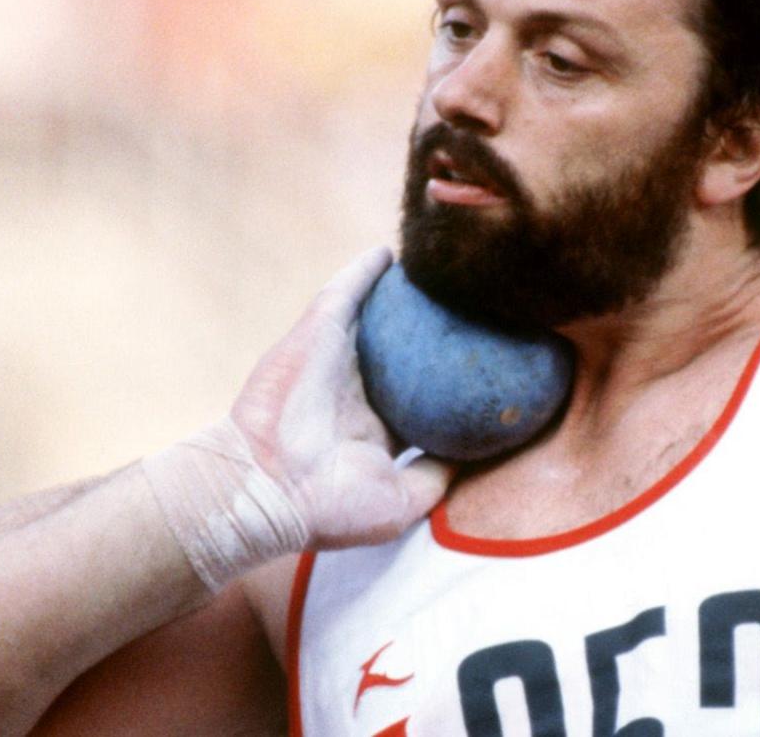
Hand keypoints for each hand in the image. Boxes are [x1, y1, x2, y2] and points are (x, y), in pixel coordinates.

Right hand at [229, 247, 452, 548]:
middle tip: (474, 307)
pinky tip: (392, 252)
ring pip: (376, 315)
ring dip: (403, 293)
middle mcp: (357, 389)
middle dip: (433, 329)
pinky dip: (366, 271)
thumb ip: (437, 475)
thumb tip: (476, 456)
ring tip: (442, 271)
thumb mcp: (402, 503)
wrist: (268, 489)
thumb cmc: (331, 507)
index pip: (421, 395)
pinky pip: (346, 291)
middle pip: (403, 349)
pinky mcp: (316, 333)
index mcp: (376, 428)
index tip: (491, 362)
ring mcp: (335, 359)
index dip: (451, 379)